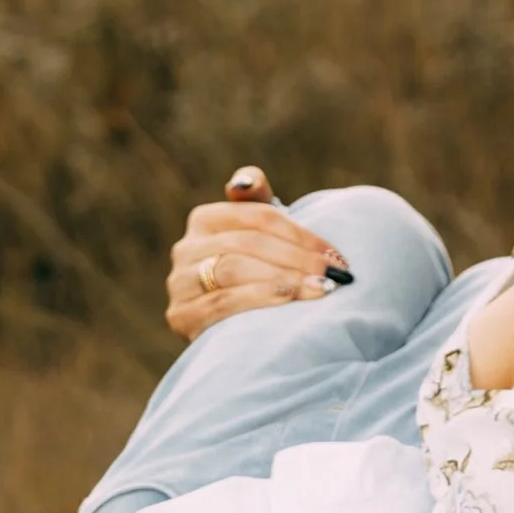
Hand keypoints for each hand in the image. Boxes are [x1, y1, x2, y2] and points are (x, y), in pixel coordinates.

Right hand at [164, 167, 352, 337]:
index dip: (300, 233)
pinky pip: (224, 302)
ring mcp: (180, 282)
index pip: (258, 217)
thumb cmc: (255, 274)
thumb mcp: (259, 238)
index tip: (333, 253)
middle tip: (333, 273)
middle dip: (297, 258)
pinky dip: (261, 299)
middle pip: (248, 243)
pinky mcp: (181, 315)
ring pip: (235, 269)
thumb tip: (244, 181)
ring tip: (319, 289)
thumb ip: (257, 202)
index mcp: (204, 219)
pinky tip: (290, 302)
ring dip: (283, 279)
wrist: (230, 331)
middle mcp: (185, 248)